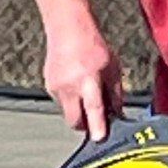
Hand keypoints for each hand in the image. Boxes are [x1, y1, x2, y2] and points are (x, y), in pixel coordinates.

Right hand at [43, 21, 123, 142]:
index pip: (93, 109)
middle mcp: (70, 86)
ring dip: (78, 110)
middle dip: (85, 125)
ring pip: (67, 112)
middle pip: (75, 121)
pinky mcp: (49, 86)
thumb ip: (115, 94)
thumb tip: (118, 114)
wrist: (67, 28)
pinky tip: (76, 84)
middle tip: (95, 120)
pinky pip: (61, 102)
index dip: (97, 126)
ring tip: (85, 92)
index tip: (99, 138)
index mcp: (88, 80)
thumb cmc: (92, 45)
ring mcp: (56, 87)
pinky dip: (71, 100)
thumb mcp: (112, 68)